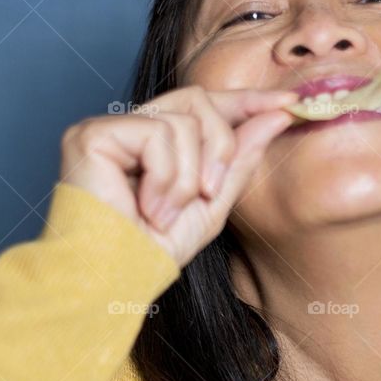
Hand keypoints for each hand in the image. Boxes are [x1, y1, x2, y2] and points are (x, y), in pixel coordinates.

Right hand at [58, 85, 299, 267]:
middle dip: (220, 146)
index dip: (246, 100)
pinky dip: (166, 178)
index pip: (203, 104)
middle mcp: (129, 128)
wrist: (114, 280)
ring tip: (163, 214)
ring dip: (188, 178)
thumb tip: (278, 114)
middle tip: (210, 193)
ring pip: (183, 121)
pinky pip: (157, 134)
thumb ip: (240, 157)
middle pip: (198, 100)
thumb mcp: (213, 203)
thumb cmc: (152, 252)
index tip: (288, 104)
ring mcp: (108, 128)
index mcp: (154, 142)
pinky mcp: (92, 134)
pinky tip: (147, 208)